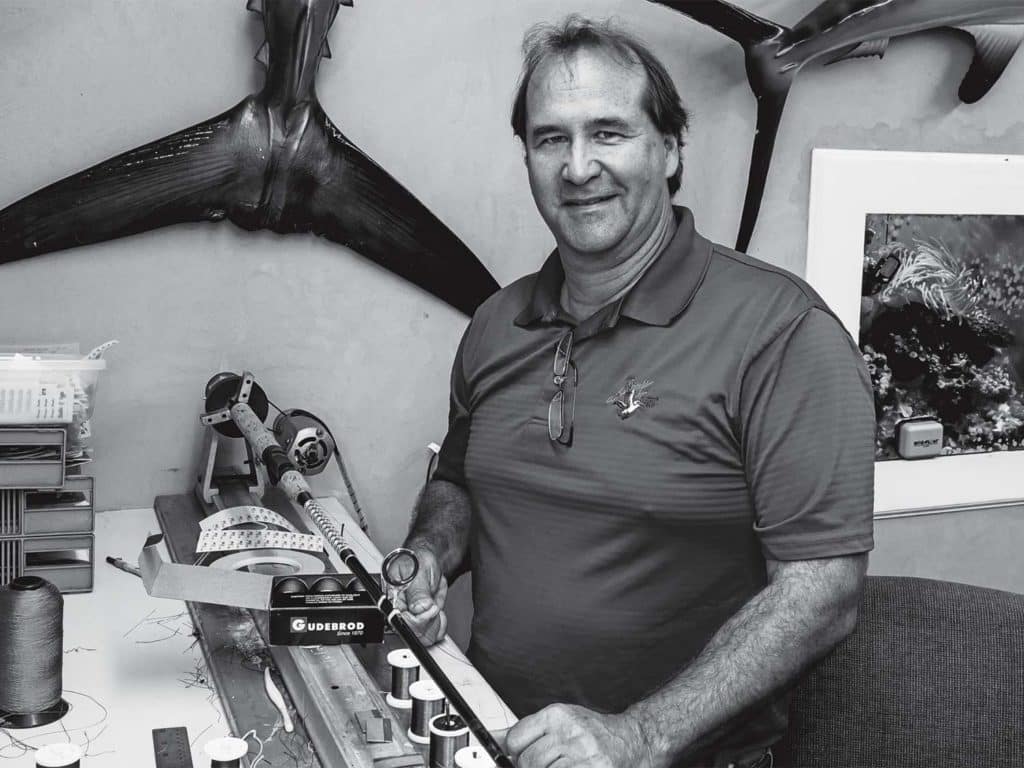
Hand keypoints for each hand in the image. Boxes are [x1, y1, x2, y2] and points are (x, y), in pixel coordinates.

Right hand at [392, 546, 447, 644]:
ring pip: (424, 637)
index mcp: (390, 598)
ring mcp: (409, 617)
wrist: (427, 559)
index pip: (401, 623)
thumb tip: (420, 610)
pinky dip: (439, 624)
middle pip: (413, 634)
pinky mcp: (419, 620)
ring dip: (435, 622)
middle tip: (433, 604)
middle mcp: (397, 611)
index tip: (431, 609)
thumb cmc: (417, 560)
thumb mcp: (418, 571)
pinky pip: (431, 633)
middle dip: (429, 621)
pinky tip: (437, 613)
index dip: (420, 621)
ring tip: (434, 605)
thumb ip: (419, 592)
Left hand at [505, 703, 653, 767]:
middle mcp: (570, 731)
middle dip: (530, 767)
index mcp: (557, 715)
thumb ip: (527, 731)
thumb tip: (493, 738)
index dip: (514, 753)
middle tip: (545, 764)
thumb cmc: (591, 733)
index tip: (519, 756)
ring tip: (561, 766)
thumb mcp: (558, 723)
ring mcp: (583, 754)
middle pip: (527, 761)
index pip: (516, 738)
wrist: (631, 741)